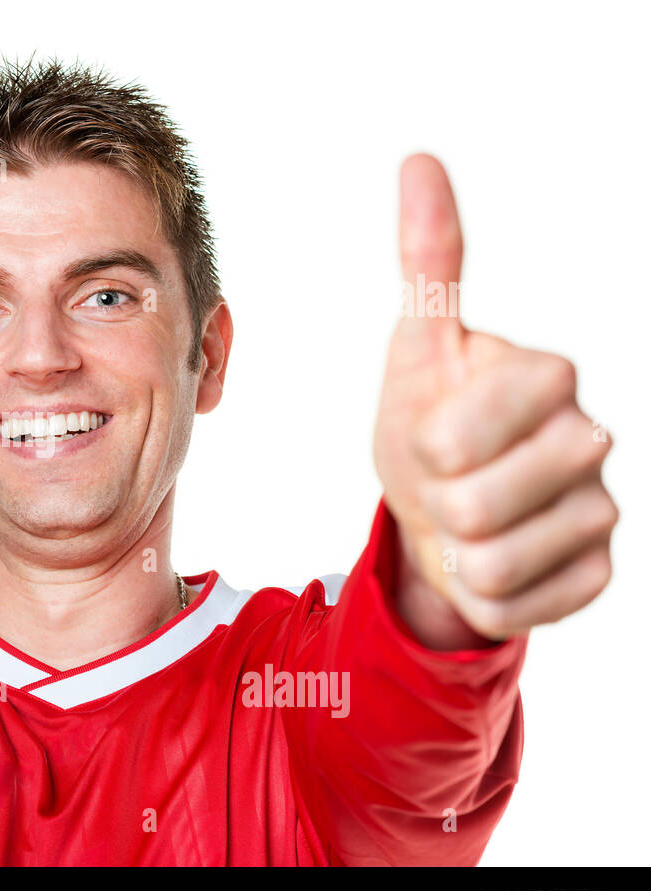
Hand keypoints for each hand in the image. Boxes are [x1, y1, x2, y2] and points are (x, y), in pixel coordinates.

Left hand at [373, 155, 616, 641]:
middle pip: (471, 504)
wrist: (442, 514)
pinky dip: (480, 594)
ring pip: (490, 561)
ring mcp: (601, 510)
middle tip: (448, 481)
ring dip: (455, 550)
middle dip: (436, 501)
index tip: (432, 433)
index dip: (423, 447)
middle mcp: (591, 438)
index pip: (452, 437)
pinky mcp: (597, 574)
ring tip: (467, 521)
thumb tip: (418, 159)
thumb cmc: (428, 426)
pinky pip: (512, 605)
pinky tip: (493, 562)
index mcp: (547, 375)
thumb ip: (428, 260)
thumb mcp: (417, 348)